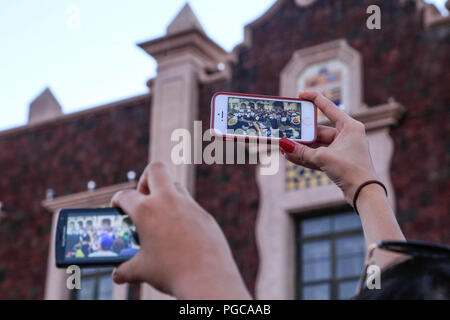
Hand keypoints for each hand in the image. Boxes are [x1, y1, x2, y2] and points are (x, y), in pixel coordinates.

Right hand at [110, 162, 250, 299]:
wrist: (208, 279)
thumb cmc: (172, 272)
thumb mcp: (142, 270)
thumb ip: (126, 268)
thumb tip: (117, 274)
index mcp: (146, 210)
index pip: (125, 196)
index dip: (117, 200)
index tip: (117, 206)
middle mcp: (168, 201)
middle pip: (156, 170)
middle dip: (145, 179)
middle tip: (143, 196)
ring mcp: (189, 205)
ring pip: (176, 185)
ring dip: (166, 194)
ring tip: (160, 215)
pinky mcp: (205, 215)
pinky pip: (191, 205)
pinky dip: (182, 212)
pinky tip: (180, 231)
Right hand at [279, 92, 377, 203]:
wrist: (364, 193)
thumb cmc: (351, 170)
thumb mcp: (323, 157)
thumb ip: (302, 151)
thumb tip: (285, 145)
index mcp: (349, 126)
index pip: (329, 107)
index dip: (314, 99)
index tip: (300, 95)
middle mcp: (347, 135)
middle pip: (319, 131)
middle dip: (302, 135)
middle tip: (286, 133)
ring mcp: (342, 149)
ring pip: (317, 146)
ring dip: (301, 148)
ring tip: (285, 149)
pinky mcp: (338, 162)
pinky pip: (318, 156)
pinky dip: (306, 157)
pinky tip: (291, 158)